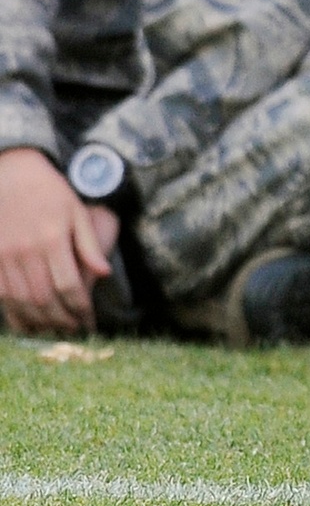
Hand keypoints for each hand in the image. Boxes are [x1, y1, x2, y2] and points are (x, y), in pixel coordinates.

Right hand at [0, 148, 114, 336]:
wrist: (10, 175)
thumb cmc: (50, 192)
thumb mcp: (76, 212)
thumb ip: (88, 245)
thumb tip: (104, 274)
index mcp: (53, 239)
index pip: (69, 286)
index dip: (81, 309)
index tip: (90, 321)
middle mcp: (27, 251)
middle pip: (46, 299)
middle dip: (63, 320)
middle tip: (75, 330)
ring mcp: (5, 257)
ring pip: (23, 302)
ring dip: (41, 322)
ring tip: (56, 331)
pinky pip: (3, 297)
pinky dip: (15, 316)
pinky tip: (29, 325)